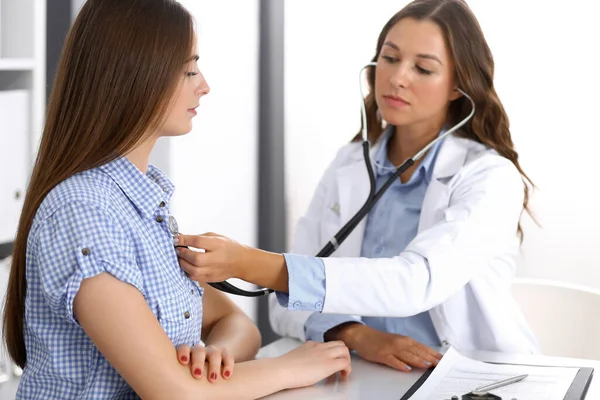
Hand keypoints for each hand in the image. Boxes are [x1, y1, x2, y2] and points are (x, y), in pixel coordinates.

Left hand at [175, 233, 247, 281]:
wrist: (241, 262)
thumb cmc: (228, 247)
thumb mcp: (216, 236)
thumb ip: (199, 237)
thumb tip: (181, 238)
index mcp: (218, 245)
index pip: (198, 242)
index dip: (184, 240)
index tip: (176, 238)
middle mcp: (216, 259)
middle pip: (195, 258)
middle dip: (183, 253)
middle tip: (177, 249)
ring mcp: (213, 271)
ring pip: (193, 271)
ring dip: (183, 264)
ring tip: (181, 258)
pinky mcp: (210, 279)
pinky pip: (194, 277)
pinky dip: (187, 271)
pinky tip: (187, 265)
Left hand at [176, 344, 234, 381]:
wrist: (210, 360)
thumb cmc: (190, 372)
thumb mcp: (182, 372)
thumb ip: (175, 376)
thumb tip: (157, 393)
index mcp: (188, 353)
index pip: (184, 348)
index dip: (183, 353)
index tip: (183, 362)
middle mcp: (200, 351)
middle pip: (199, 351)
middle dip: (198, 362)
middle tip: (196, 375)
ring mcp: (213, 351)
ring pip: (214, 354)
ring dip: (214, 366)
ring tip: (213, 379)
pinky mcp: (225, 354)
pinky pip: (228, 357)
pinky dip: (228, 365)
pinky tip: (226, 376)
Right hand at [276, 341, 351, 388]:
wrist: (281, 370)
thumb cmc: (283, 368)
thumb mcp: (295, 357)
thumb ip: (303, 356)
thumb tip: (304, 364)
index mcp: (311, 345)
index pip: (327, 344)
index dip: (332, 353)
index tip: (330, 361)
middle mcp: (319, 347)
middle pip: (339, 344)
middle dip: (343, 354)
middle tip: (341, 366)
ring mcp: (325, 354)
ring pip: (344, 350)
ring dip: (347, 360)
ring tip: (343, 371)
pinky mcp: (328, 364)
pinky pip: (345, 363)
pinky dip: (347, 369)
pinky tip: (343, 376)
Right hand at [327, 324, 441, 371]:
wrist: (362, 336)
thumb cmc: (380, 340)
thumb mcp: (397, 341)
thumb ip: (410, 348)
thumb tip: (425, 356)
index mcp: (405, 340)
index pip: (423, 348)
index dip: (433, 354)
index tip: (443, 360)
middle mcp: (399, 343)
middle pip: (417, 352)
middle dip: (430, 358)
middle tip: (440, 365)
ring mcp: (391, 349)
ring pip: (407, 356)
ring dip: (418, 360)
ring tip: (428, 366)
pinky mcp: (382, 355)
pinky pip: (392, 360)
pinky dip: (399, 364)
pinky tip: (406, 368)